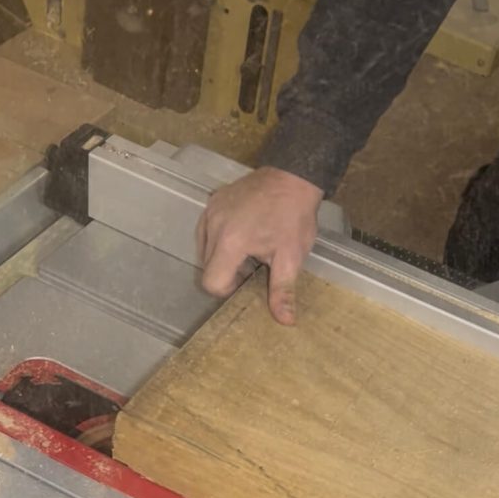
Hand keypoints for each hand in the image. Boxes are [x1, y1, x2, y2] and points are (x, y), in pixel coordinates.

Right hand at [197, 167, 323, 324]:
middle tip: (252, 265)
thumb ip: (282, 290)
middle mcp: (213, 226)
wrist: (293, 176)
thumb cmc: (294, 216)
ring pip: (204, 249)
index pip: (211, 282)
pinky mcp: (213, 201)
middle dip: (227, 273)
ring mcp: (211, 211)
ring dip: (222, 256)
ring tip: (248, 249)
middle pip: (206, 267)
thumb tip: (285, 321)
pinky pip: (207, 230)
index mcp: (231, 242)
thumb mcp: (291, 256)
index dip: (226, 289)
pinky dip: (219, 239)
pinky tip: (242, 233)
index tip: (246, 281)